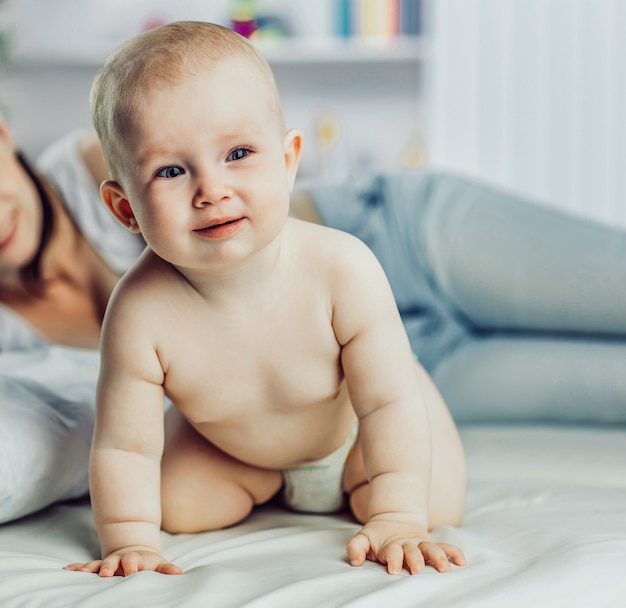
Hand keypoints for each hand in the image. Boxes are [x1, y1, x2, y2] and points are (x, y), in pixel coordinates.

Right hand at [65, 549, 182, 576]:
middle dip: (110, 566)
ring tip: (80, 572)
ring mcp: (108, 564)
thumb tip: (178, 573)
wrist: (136, 553)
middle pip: (114, 561)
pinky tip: (67, 570)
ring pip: (98, 564)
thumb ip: (166, 570)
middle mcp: (120, 560)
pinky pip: (86, 567)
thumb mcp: (158, 566)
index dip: (132, 565)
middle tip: (106, 573)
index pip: (134, 560)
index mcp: (135, 559)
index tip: (132, 571)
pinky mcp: (99, 568)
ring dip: (90, 568)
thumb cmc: (149, 565)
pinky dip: (77, 569)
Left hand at [346, 518, 465, 574]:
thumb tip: (355, 561)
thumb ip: (356, 548)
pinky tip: (461, 561)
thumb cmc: (377, 536)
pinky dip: (453, 552)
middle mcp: (407, 545)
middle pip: (413, 552)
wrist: (393, 518)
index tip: (393, 569)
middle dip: (415, 560)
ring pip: (431, 549)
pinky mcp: (430, 544)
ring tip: (445, 569)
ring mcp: (420, 544)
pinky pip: (444, 547)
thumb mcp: (363, 539)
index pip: (392, 552)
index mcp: (390, 545)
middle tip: (417, 569)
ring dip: (438, 558)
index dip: (392, 559)